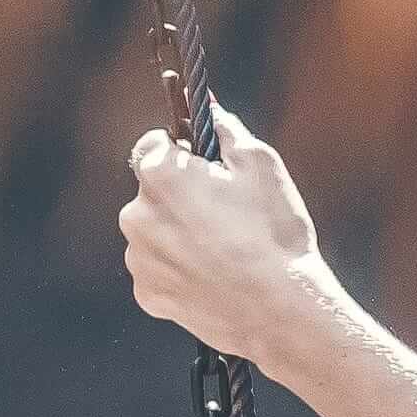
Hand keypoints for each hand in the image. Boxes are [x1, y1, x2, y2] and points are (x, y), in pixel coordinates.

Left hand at [119, 107, 336, 365]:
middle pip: (152, 192)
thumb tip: (207, 106)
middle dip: (180, 195)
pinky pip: (158, 270)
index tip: (206, 167)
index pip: (151, 145)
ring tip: (224, 250)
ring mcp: (139, 259)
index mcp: (160, 175)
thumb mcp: (262, 164)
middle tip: (226, 213)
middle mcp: (136, 215)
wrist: (281, 311)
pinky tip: (215, 276)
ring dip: (177, 234)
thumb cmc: (274, 232)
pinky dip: (179, 270)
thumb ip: (225, 129)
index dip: (180, 151)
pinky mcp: (148, 294)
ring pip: (154, 232)